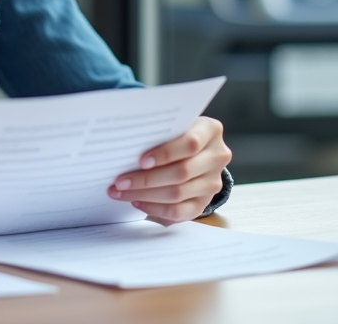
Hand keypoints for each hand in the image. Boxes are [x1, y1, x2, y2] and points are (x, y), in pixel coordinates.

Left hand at [107, 116, 230, 222]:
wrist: (197, 150)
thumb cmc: (176, 133)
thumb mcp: (174, 125)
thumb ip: (159, 132)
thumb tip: (126, 147)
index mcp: (211, 131)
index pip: (190, 143)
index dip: (165, 153)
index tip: (141, 161)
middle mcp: (217, 156)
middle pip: (182, 172)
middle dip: (146, 179)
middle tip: (120, 181)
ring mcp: (213, 182)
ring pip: (178, 193)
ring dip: (145, 194)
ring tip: (121, 192)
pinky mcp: (204, 202)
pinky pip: (180, 211)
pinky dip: (156, 208)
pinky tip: (137, 202)